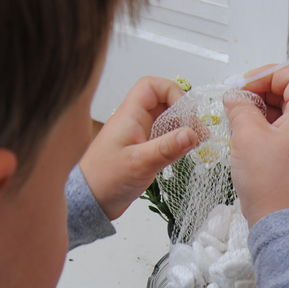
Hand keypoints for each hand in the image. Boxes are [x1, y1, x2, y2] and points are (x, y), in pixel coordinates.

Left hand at [80, 77, 197, 218]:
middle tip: (197, 132)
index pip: (152, 87)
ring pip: (166, 120)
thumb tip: (192, 133)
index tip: (186, 115)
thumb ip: (167, 147)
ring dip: (183, 128)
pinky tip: (185, 152)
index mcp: (129, 115)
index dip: (173, 93)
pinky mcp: (143, 150)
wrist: (91, 201)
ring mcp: (139, 135)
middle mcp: (135, 121)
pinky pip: (164, 137)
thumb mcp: (140, 163)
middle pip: (163, 101)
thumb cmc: (106, 180)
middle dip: (183, 113)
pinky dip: (177, 141)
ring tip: (197, 143)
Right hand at [223, 67, 288, 224]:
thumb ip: (241, 107)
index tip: (240, 87)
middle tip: (237, 103)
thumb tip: (235, 97)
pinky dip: (275, 129)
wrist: (280, 225)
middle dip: (263, 95)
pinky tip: (253, 136)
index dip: (264, 76)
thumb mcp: (247, 136)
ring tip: (241, 121)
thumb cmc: (268, 182)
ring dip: (267, 112)